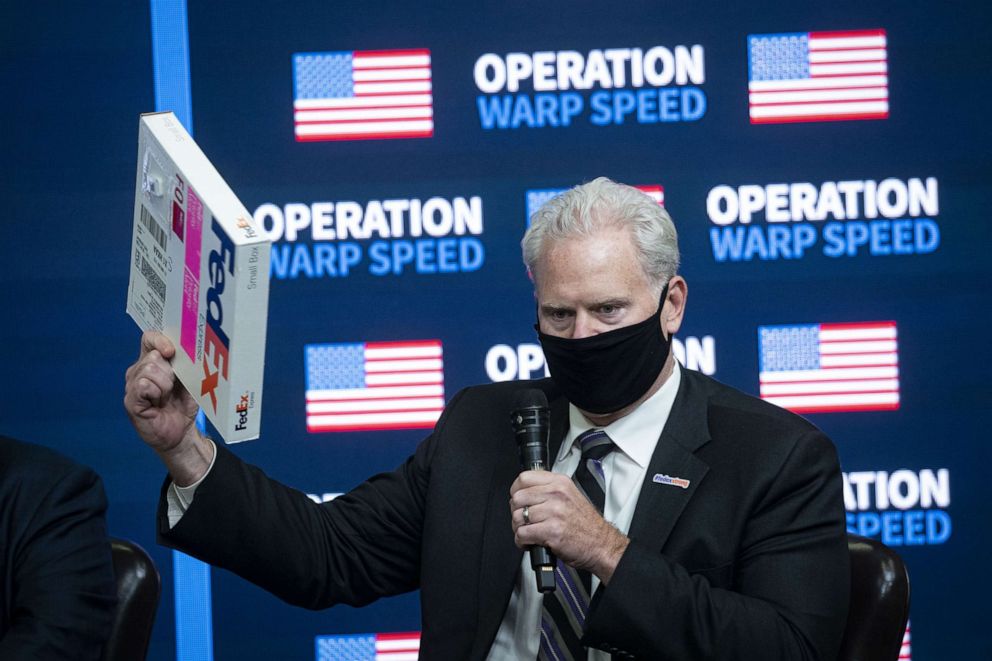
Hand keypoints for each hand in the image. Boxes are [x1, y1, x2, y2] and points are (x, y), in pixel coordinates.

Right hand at [123, 331, 211, 484]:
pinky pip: (143, 385)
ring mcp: (132, 384)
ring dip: (165, 385)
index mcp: (153, 361)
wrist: (181, 432)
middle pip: (153, 356)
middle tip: (172, 389)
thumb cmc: (184, 404)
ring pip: (150, 369)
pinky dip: (157, 393)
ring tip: (166, 398)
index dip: (160, 340)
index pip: (149, 338)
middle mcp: (139, 370)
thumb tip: (189, 348)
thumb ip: (186, 362)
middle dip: (170, 372)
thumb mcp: (190, 379)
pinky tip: (158, 403)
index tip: (172, 351)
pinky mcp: (130, 400)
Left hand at [509, 471, 628, 583]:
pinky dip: (521, 541)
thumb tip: (526, 490)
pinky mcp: (551, 531)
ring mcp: (554, 512)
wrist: (601, 544)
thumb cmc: (586, 524)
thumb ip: (549, 489)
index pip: (524, 478)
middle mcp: (556, 494)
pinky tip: (529, 542)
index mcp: (560, 483)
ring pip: (518, 517)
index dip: (516, 490)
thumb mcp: (570, 495)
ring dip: (519, 528)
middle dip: (516, 512)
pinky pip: (522, 534)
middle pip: (518, 497)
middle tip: (523, 520)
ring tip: (528, 532)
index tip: (518, 499)